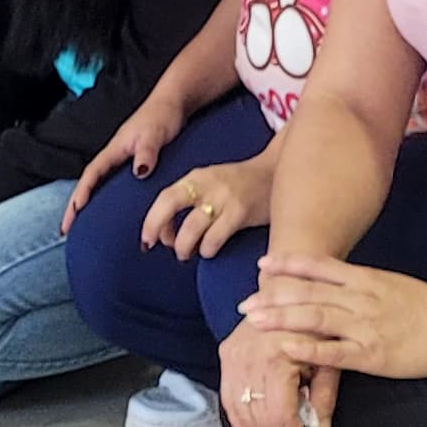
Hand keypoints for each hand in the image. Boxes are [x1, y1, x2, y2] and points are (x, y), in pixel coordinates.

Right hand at [66, 93, 185, 231]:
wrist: (173, 104)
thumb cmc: (163, 116)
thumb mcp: (155, 134)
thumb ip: (147, 152)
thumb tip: (139, 172)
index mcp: (115, 150)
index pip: (92, 174)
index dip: (82, 193)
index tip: (74, 212)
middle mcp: (115, 156)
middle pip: (89, 183)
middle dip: (75, 205)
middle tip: (66, 228)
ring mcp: (122, 160)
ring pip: (98, 184)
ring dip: (87, 203)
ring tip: (80, 226)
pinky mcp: (133, 162)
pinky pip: (112, 183)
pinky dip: (104, 197)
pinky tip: (107, 211)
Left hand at [141, 149, 275, 258]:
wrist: (277, 172)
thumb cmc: (241, 185)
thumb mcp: (211, 183)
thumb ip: (190, 201)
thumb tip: (167, 234)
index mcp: (197, 177)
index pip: (165, 197)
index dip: (152, 220)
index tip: (149, 239)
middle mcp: (207, 184)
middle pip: (170, 204)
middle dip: (156, 227)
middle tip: (155, 246)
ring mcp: (224, 197)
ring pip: (191, 227)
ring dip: (183, 246)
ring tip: (185, 254)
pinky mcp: (241, 212)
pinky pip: (215, 237)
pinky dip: (206, 249)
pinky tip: (208, 251)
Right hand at [219, 313, 334, 426]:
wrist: (293, 285)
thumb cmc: (319, 321)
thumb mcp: (331, 358)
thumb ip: (324, 398)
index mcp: (276, 357)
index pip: (280, 417)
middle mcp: (249, 356)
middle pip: (259, 418)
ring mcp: (234, 354)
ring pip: (240, 411)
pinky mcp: (227, 352)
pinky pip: (228, 396)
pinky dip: (240, 420)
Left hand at [245, 255, 426, 381]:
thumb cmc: (424, 306)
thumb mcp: (388, 283)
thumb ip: (359, 283)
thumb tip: (330, 282)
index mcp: (364, 279)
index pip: (319, 267)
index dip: (288, 265)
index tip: (262, 264)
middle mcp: (359, 298)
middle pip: (308, 294)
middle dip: (273, 297)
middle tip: (245, 303)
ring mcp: (364, 325)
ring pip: (315, 319)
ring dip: (281, 319)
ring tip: (254, 321)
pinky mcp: (371, 353)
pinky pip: (334, 352)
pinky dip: (308, 350)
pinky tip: (286, 349)